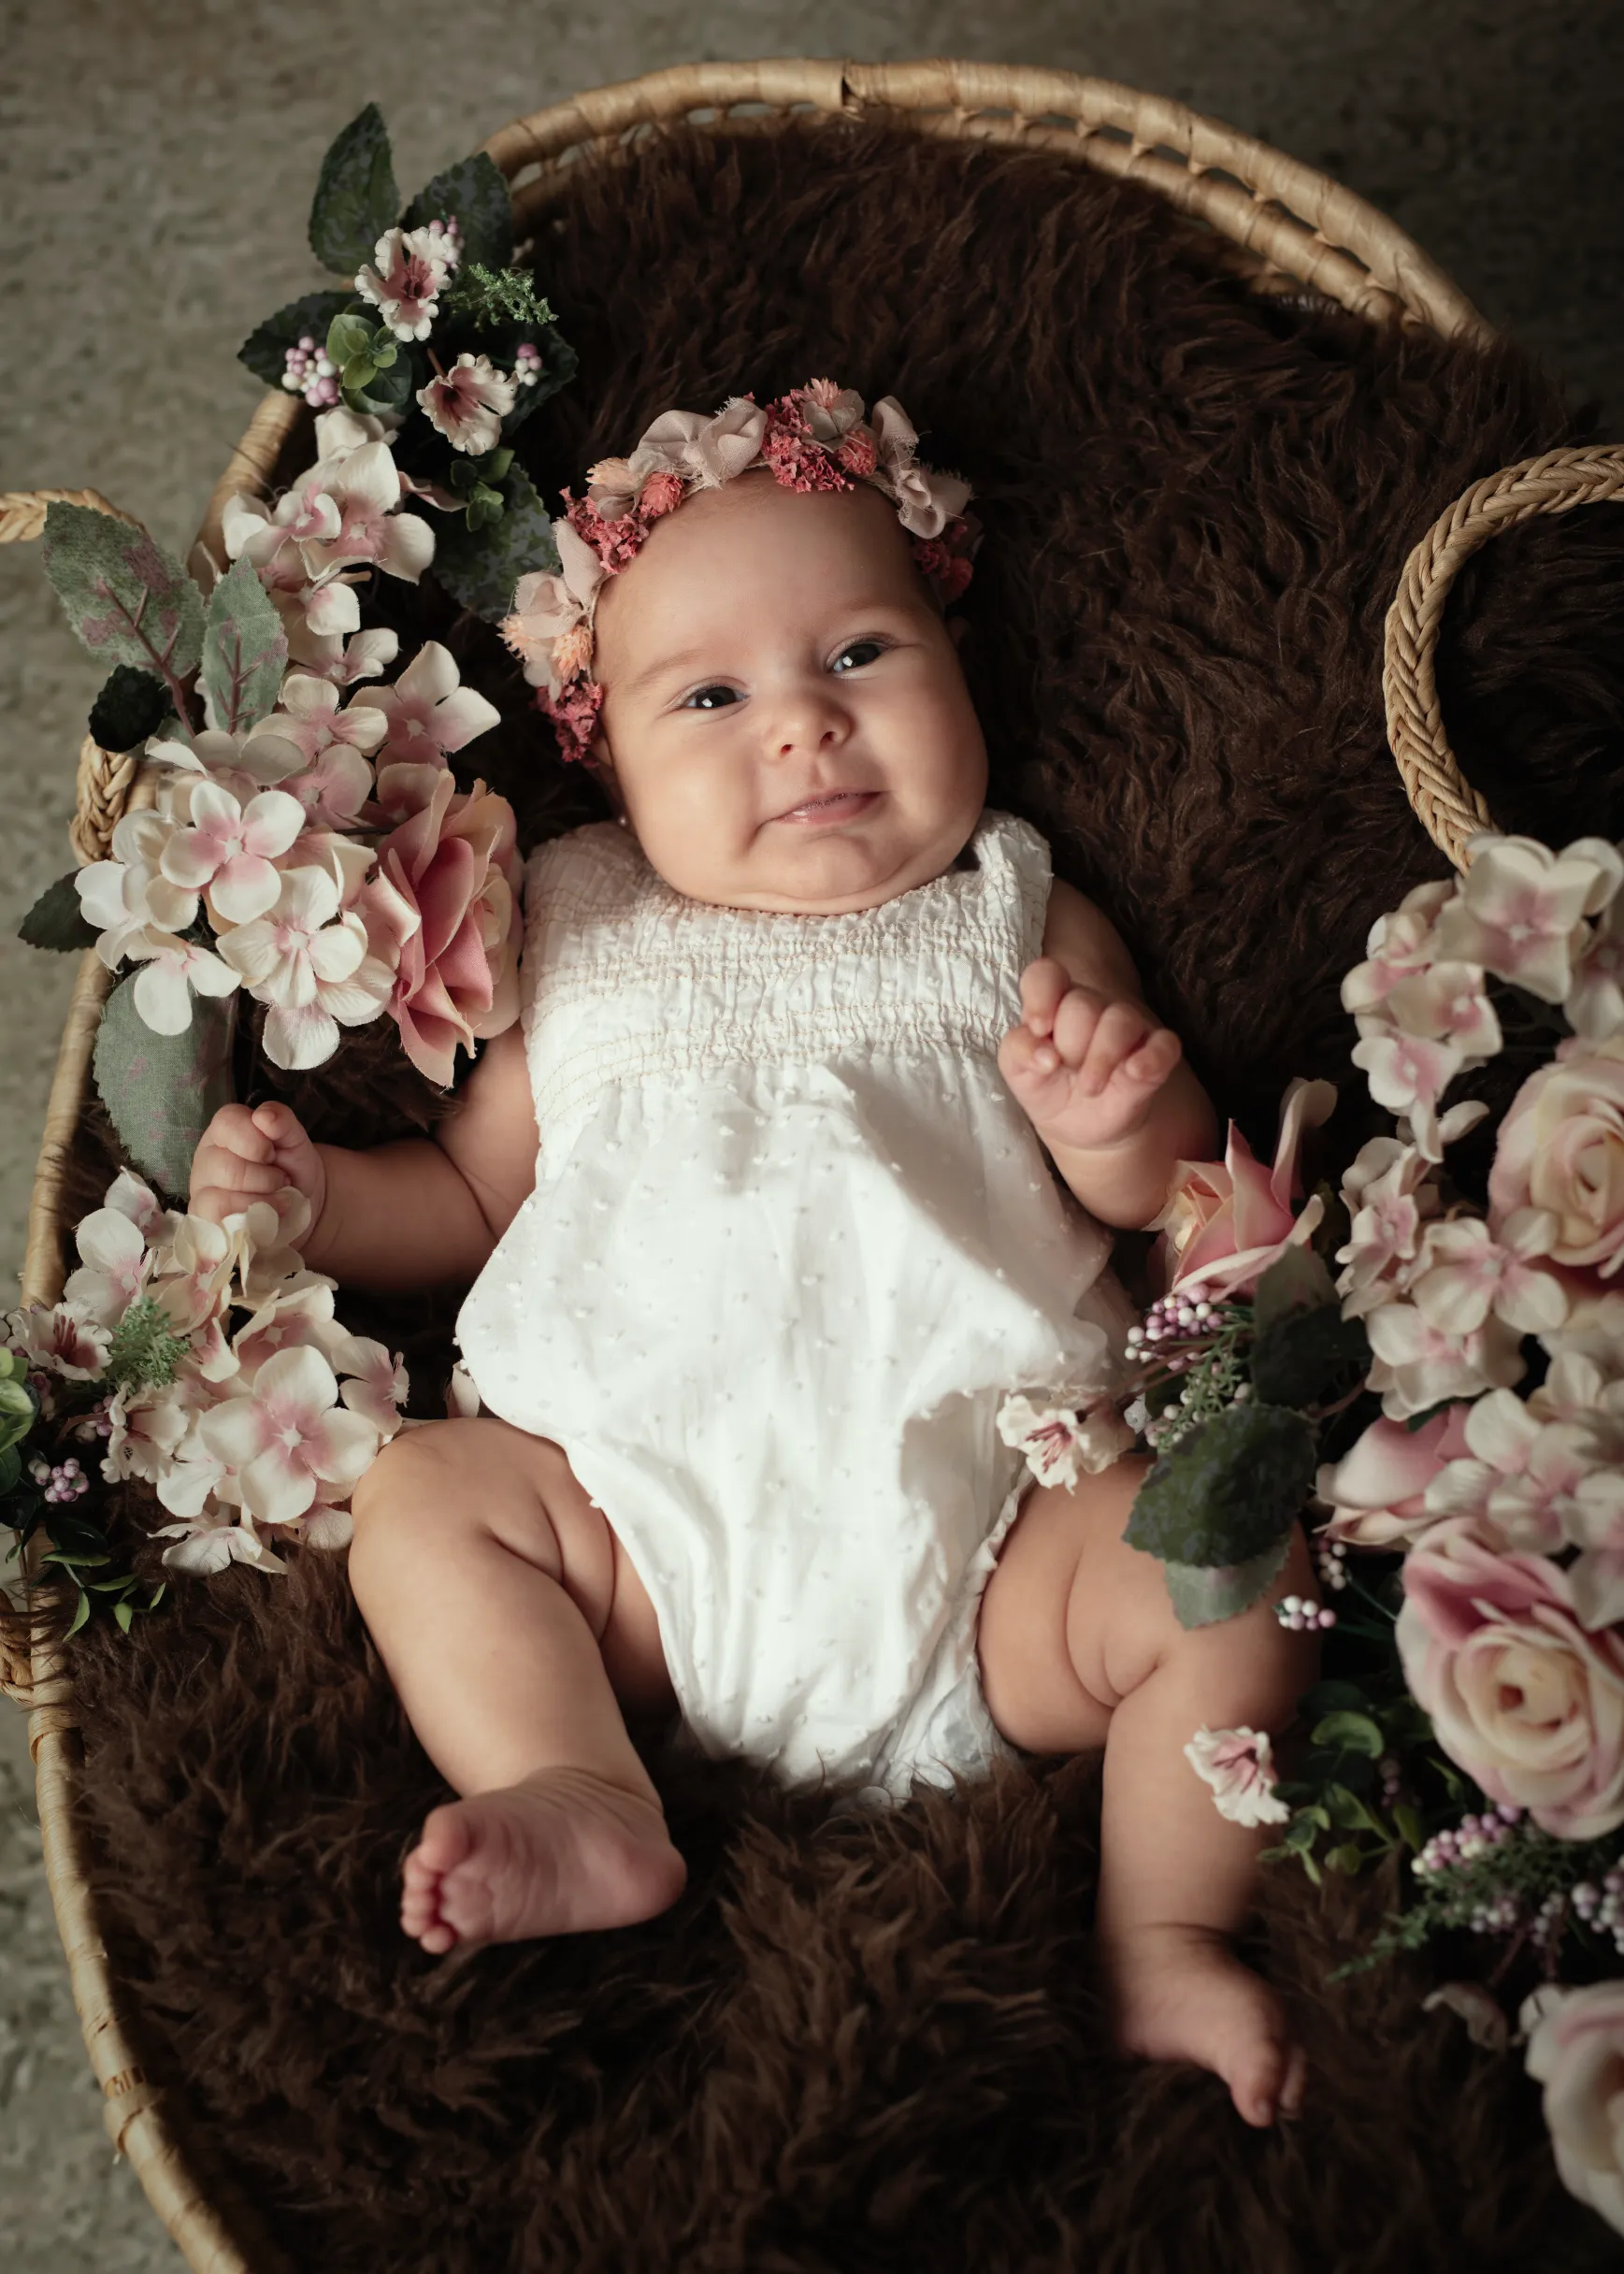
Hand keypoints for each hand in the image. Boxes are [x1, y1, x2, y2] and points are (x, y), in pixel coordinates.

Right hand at [189, 1103, 326, 1233]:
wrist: (302, 1204)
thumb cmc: (291, 1166)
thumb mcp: (295, 1141)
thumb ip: (283, 1123)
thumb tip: (264, 1116)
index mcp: (226, 1130)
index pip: (226, 1122)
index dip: (255, 1141)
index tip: (274, 1154)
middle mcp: (207, 1157)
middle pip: (226, 1167)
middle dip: (264, 1178)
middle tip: (281, 1181)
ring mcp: (201, 1189)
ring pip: (220, 1199)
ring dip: (260, 1202)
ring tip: (279, 1200)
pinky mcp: (204, 1219)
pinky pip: (219, 1223)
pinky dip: (250, 1221)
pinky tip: (266, 1218)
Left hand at [998, 958, 1183, 1154]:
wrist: (1078, 1127)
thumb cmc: (1048, 1086)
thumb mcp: (1019, 1073)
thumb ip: (1019, 1052)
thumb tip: (1044, 1055)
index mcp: (1054, 1004)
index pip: (1047, 975)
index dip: (1042, 996)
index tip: (1038, 1028)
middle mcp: (1092, 1008)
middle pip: (1082, 1004)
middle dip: (1070, 1044)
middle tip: (1066, 1072)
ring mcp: (1127, 1027)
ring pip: (1120, 1019)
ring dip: (1102, 1058)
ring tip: (1089, 1088)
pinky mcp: (1157, 1052)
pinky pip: (1165, 1044)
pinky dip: (1152, 1058)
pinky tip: (1135, 1073)